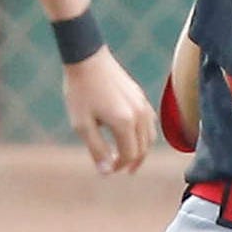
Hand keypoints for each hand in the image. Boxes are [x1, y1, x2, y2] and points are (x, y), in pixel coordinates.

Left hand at [59, 47, 157, 175]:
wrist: (87, 59)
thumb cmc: (81, 92)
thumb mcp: (82, 125)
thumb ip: (96, 150)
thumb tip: (106, 171)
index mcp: (124, 123)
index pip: (130, 155)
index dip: (119, 166)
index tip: (107, 169)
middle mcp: (139, 115)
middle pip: (143, 149)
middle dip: (131, 161)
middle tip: (118, 169)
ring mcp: (143, 104)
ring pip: (150, 137)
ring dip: (140, 150)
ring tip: (128, 158)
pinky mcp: (141, 97)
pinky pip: (149, 123)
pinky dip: (143, 136)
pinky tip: (132, 137)